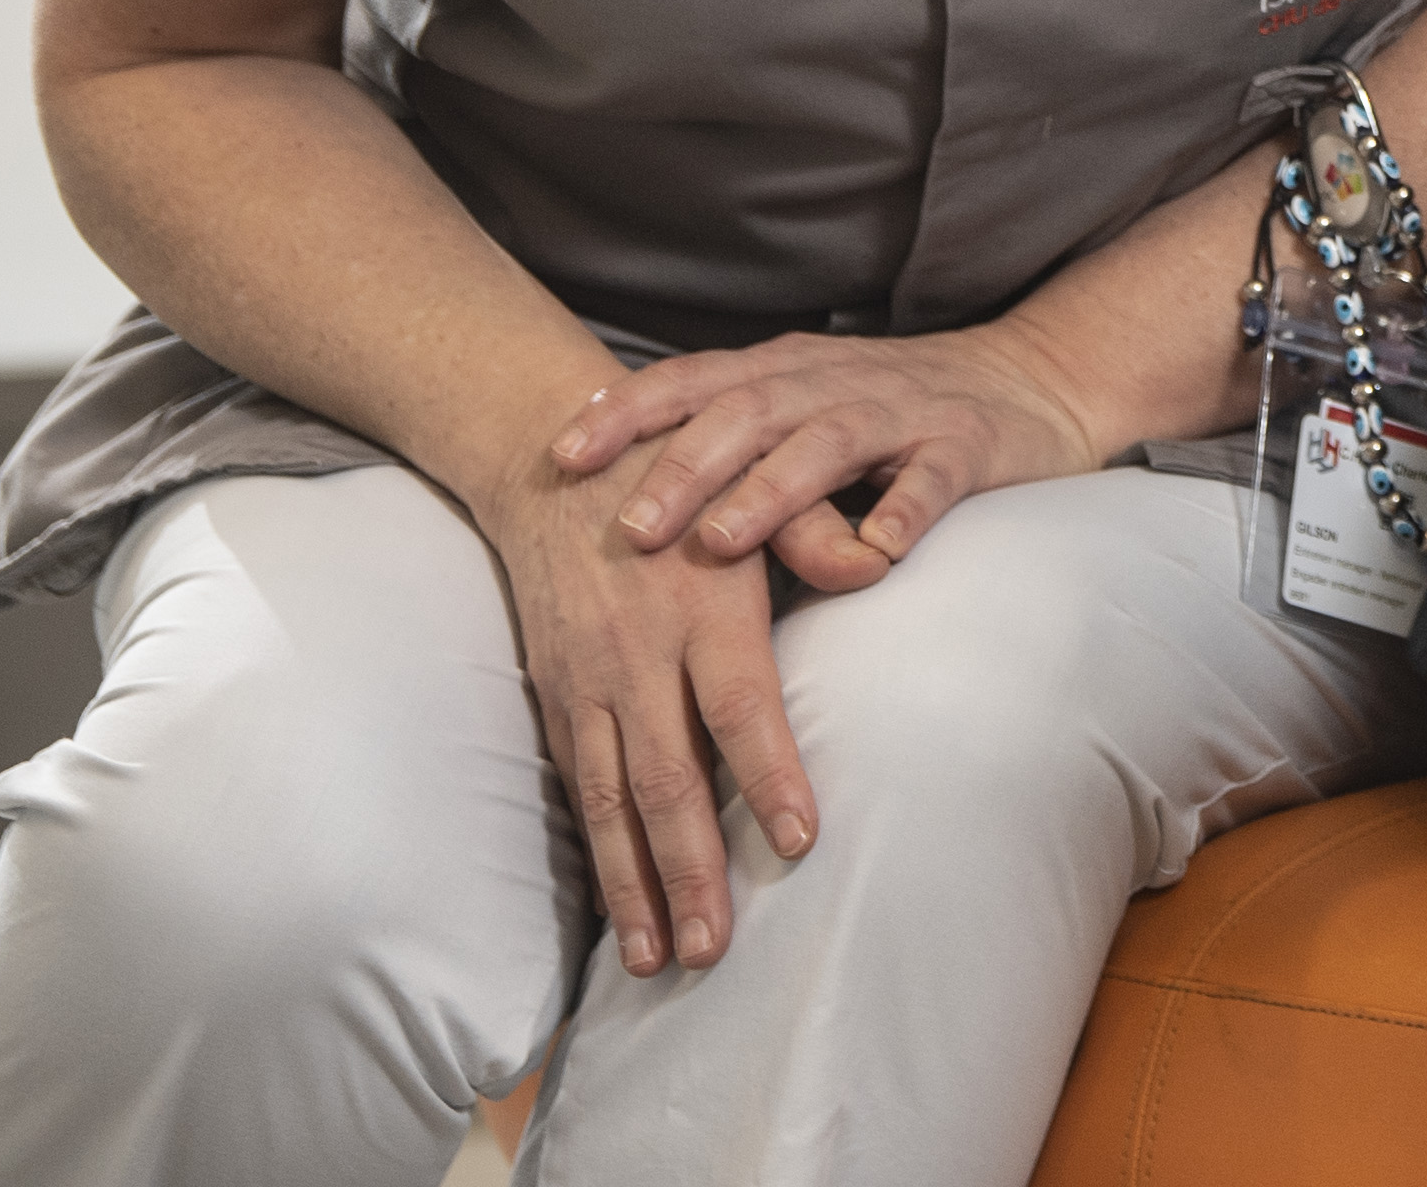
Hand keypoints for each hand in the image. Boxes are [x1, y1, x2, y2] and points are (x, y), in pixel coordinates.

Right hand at [468, 435, 816, 975]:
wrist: (549, 464)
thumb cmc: (683, 477)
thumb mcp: (752, 483)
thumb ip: (813, 530)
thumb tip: (876, 563)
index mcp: (703, 605)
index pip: (739, 704)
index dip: (770, 773)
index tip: (802, 838)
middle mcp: (637, 654)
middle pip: (665, 778)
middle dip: (689, 871)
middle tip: (713, 952)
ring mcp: (586, 681)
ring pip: (606, 800)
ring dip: (630, 886)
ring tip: (653, 962)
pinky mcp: (555, 696)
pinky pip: (576, 785)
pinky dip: (594, 851)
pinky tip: (616, 905)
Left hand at [549, 322, 1111, 595]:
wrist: (1034, 378)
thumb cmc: (897, 409)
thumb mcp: (804, 406)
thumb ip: (731, 436)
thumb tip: (612, 488)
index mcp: (790, 369)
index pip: (696, 380)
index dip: (629, 412)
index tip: (563, 456)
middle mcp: (840, 381)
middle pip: (750, 411)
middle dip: (683, 466)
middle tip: (630, 527)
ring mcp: (907, 411)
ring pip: (829, 441)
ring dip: (770, 490)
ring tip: (722, 543)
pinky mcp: (970, 445)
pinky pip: (934, 479)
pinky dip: (904, 508)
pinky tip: (878, 550)